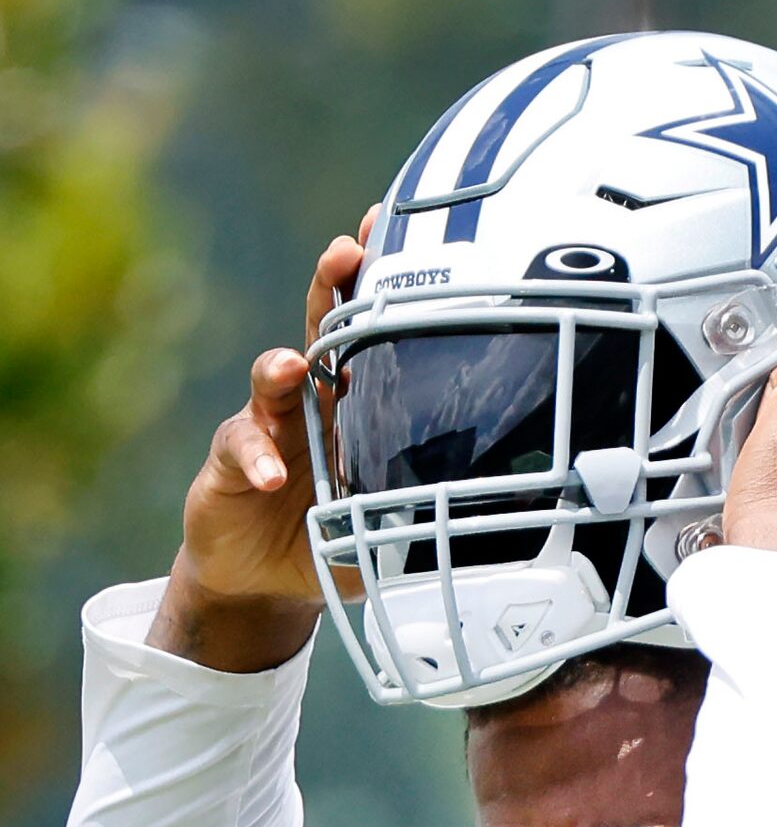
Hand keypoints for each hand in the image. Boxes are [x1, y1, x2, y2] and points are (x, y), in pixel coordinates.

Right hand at [147, 205, 379, 670]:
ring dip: (280, 365)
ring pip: (271, 378)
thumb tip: (495, 515)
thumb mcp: (385, 524)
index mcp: (354, 408)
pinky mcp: (231, 458)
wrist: (262, 577)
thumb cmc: (329, 538)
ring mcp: (266, 424)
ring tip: (291, 365)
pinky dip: (257, 458)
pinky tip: (273, 475)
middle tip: (343, 254)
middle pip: (321, 331)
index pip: (372, 340)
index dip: (387, 295)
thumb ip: (425, 510)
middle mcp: (310, 403)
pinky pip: (241, 448)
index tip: (406, 249)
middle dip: (332, 287)